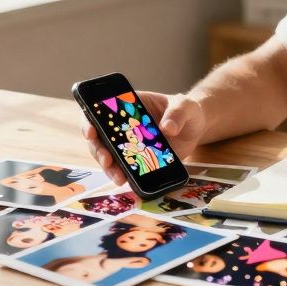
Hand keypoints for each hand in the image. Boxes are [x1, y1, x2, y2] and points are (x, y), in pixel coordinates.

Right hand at [79, 91, 205, 186]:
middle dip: (98, 149)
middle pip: (100, 136)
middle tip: (107, 160)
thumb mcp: (186, 107)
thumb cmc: (188, 111)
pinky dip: (122, 174)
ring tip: (118, 176)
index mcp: (130, 104)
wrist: (196, 128)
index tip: (91, 131)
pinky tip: (126, 181)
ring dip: (109, 166)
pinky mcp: (138, 159)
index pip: (102, 109)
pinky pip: (124, 167)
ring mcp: (129, 143)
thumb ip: (177, 114)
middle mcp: (124, 124)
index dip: (90, 119)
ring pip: (109, 154)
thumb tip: (167, 128)